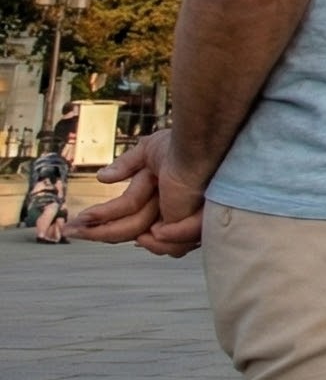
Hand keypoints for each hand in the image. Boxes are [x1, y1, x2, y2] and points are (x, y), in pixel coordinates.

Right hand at [74, 130, 207, 256]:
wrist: (202, 144)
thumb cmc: (184, 143)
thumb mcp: (151, 151)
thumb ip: (129, 165)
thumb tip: (103, 178)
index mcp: (162, 199)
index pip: (130, 219)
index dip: (102, 224)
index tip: (74, 226)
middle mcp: (171, 212)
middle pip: (130, 230)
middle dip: (97, 231)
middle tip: (70, 230)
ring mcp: (179, 220)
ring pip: (138, 233)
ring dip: (107, 229)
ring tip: (83, 220)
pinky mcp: (187, 224)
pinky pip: (161, 236)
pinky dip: (144, 230)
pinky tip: (132, 225)